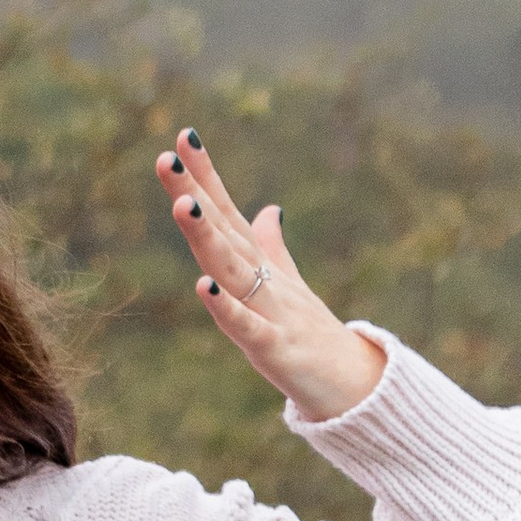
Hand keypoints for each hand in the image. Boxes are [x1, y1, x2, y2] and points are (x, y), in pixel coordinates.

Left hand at [155, 127, 388, 423]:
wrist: (354, 385)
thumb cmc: (313, 333)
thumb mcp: (287, 284)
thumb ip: (271, 246)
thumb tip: (268, 208)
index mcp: (258, 265)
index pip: (226, 212)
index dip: (204, 176)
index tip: (182, 136)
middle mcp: (262, 279)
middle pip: (221, 231)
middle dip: (193, 194)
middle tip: (166, 158)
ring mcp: (270, 311)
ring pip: (231, 269)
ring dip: (207, 237)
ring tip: (183, 205)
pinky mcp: (274, 349)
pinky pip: (247, 326)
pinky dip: (226, 308)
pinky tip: (204, 286)